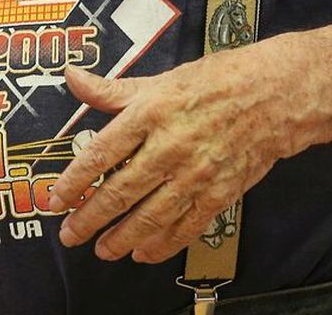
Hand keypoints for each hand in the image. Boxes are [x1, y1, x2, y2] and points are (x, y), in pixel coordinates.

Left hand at [47, 49, 304, 264]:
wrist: (275, 95)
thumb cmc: (218, 81)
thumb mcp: (161, 78)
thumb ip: (113, 90)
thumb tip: (74, 79)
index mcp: (150, 113)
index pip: (101, 153)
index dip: (74, 180)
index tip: (56, 199)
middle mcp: (169, 146)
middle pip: (120, 191)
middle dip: (90, 218)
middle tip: (70, 234)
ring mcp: (195, 173)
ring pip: (150, 216)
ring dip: (122, 238)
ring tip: (103, 250)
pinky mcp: (219, 192)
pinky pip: (185, 226)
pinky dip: (163, 244)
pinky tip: (144, 253)